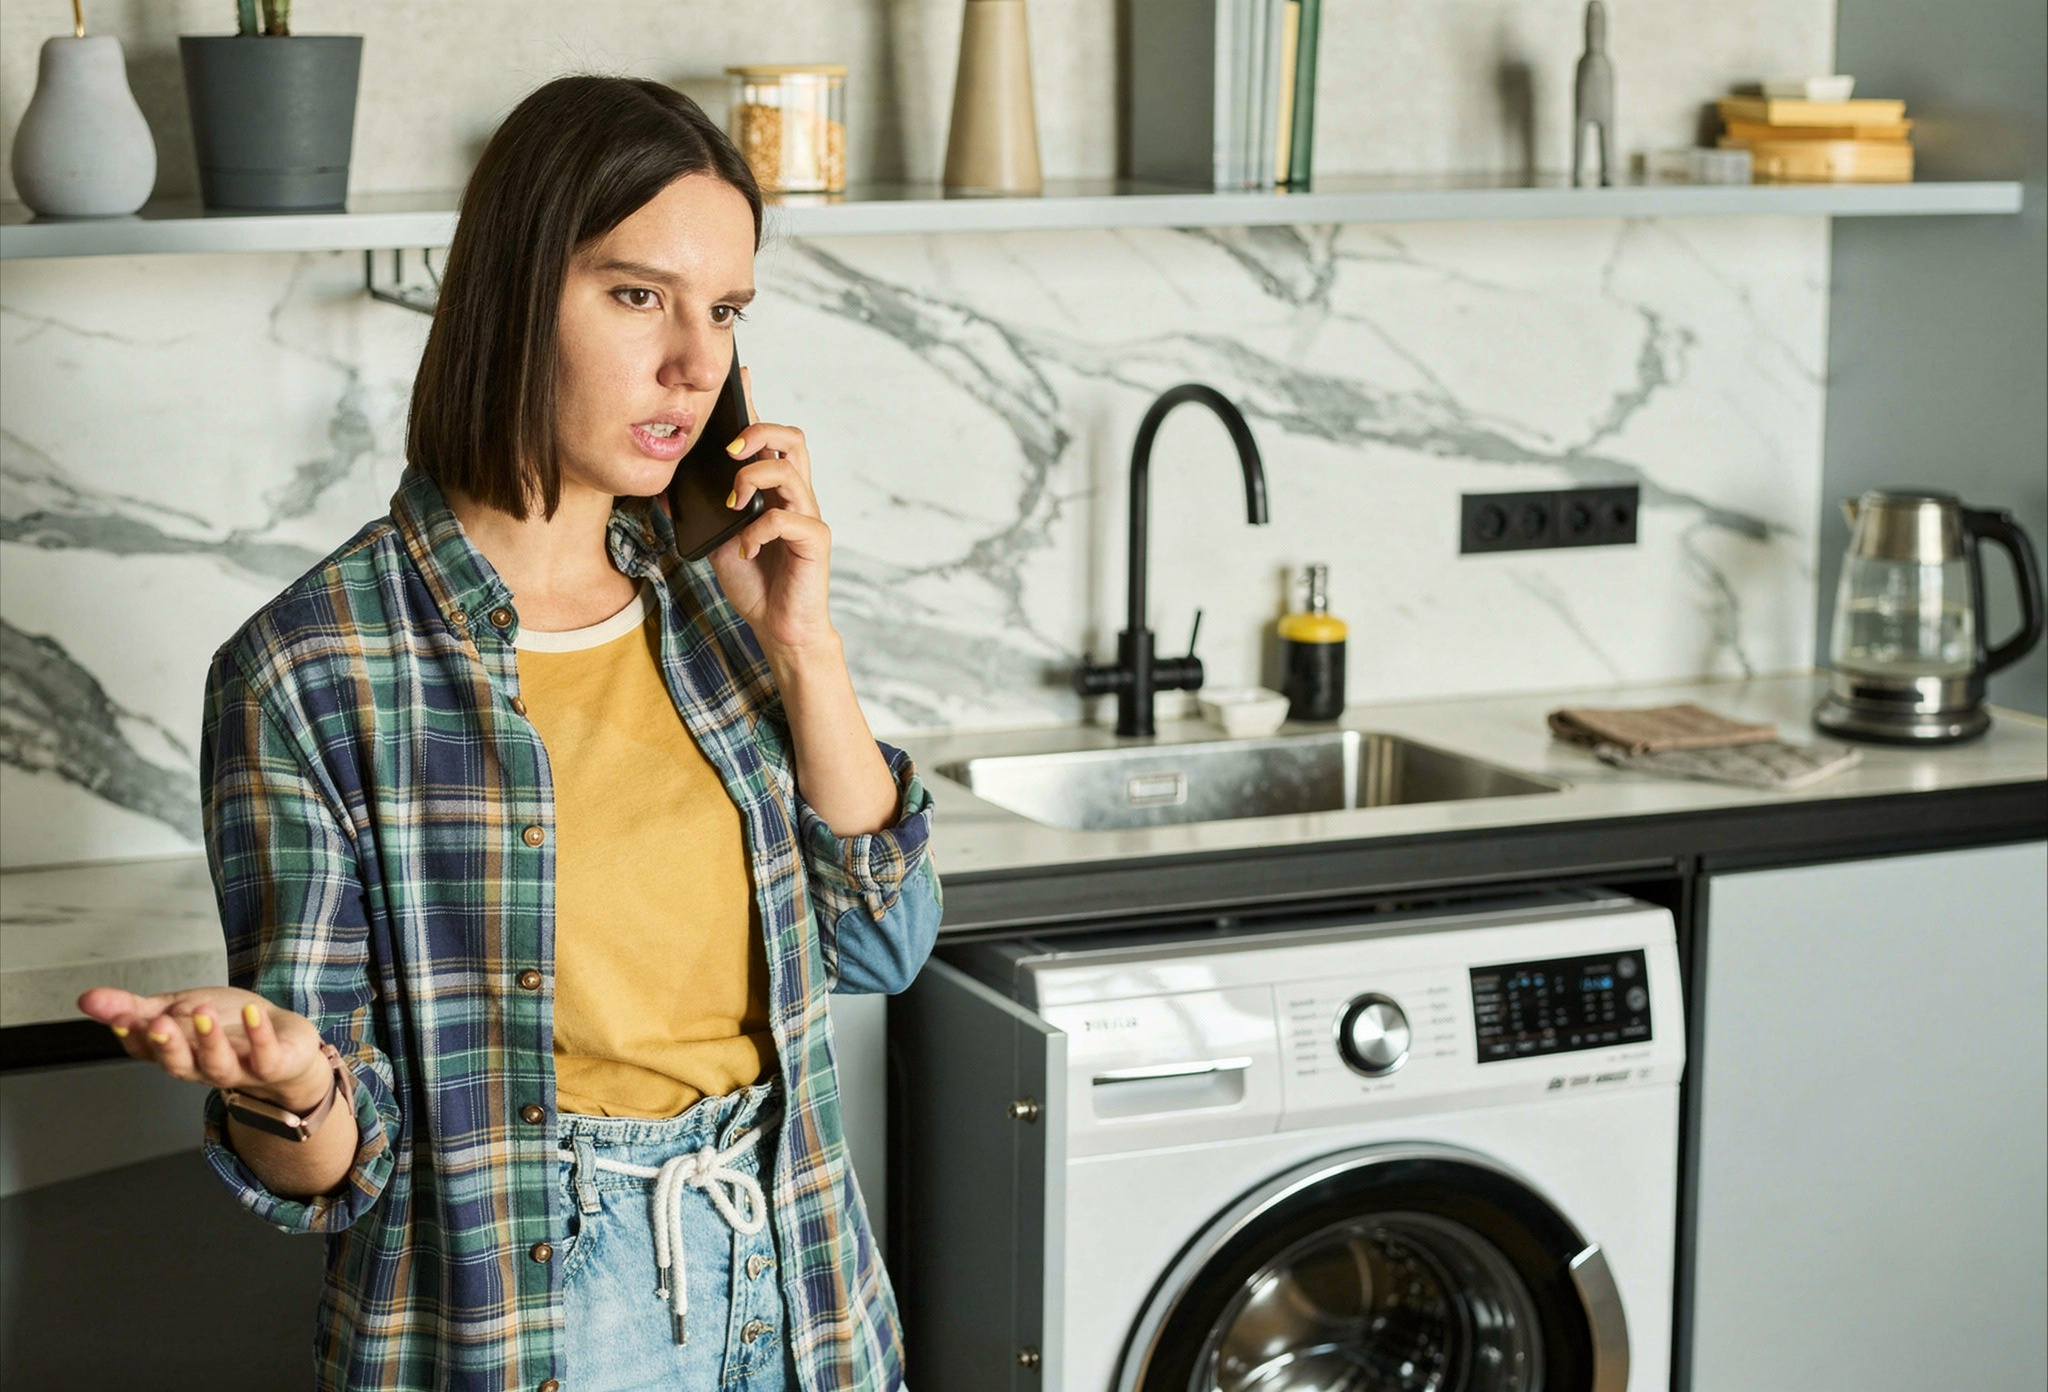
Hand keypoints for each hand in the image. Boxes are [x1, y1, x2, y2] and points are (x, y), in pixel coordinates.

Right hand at [76, 985, 333, 1112]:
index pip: (146, 1050)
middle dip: (167, 1046)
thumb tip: (86, 999)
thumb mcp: (178, 1009)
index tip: (122, 1018)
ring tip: (203, 1012)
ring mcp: (238, 1070)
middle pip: (178, 1064)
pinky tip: (253, 1011)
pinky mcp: (272, 1065)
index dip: (133, 1036)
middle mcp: (201, 1067)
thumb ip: (135, 1007)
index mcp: (175, 1053)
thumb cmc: (229, 1027)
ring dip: (208, 1039)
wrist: (286, 1043)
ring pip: (218, 1064)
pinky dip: (259, 1034)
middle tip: (158, 1024)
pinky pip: (265, 1055)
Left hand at [708, 366, 837, 657]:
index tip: (741, 377)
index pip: (769, 438)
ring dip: (752, 479)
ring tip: (732, 503)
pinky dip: (758, 530)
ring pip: (790, 472)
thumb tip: (662, 490)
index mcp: (773, 491)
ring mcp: (807, 517)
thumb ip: (701, 512)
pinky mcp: (815, 543)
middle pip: (792, 439)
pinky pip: (788, 519)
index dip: (757, 405)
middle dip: (759, 433)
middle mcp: (794, 496)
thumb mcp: (715, 540)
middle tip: (729, 451)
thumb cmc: (754, 582)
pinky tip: (743, 550)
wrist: (778, 628)